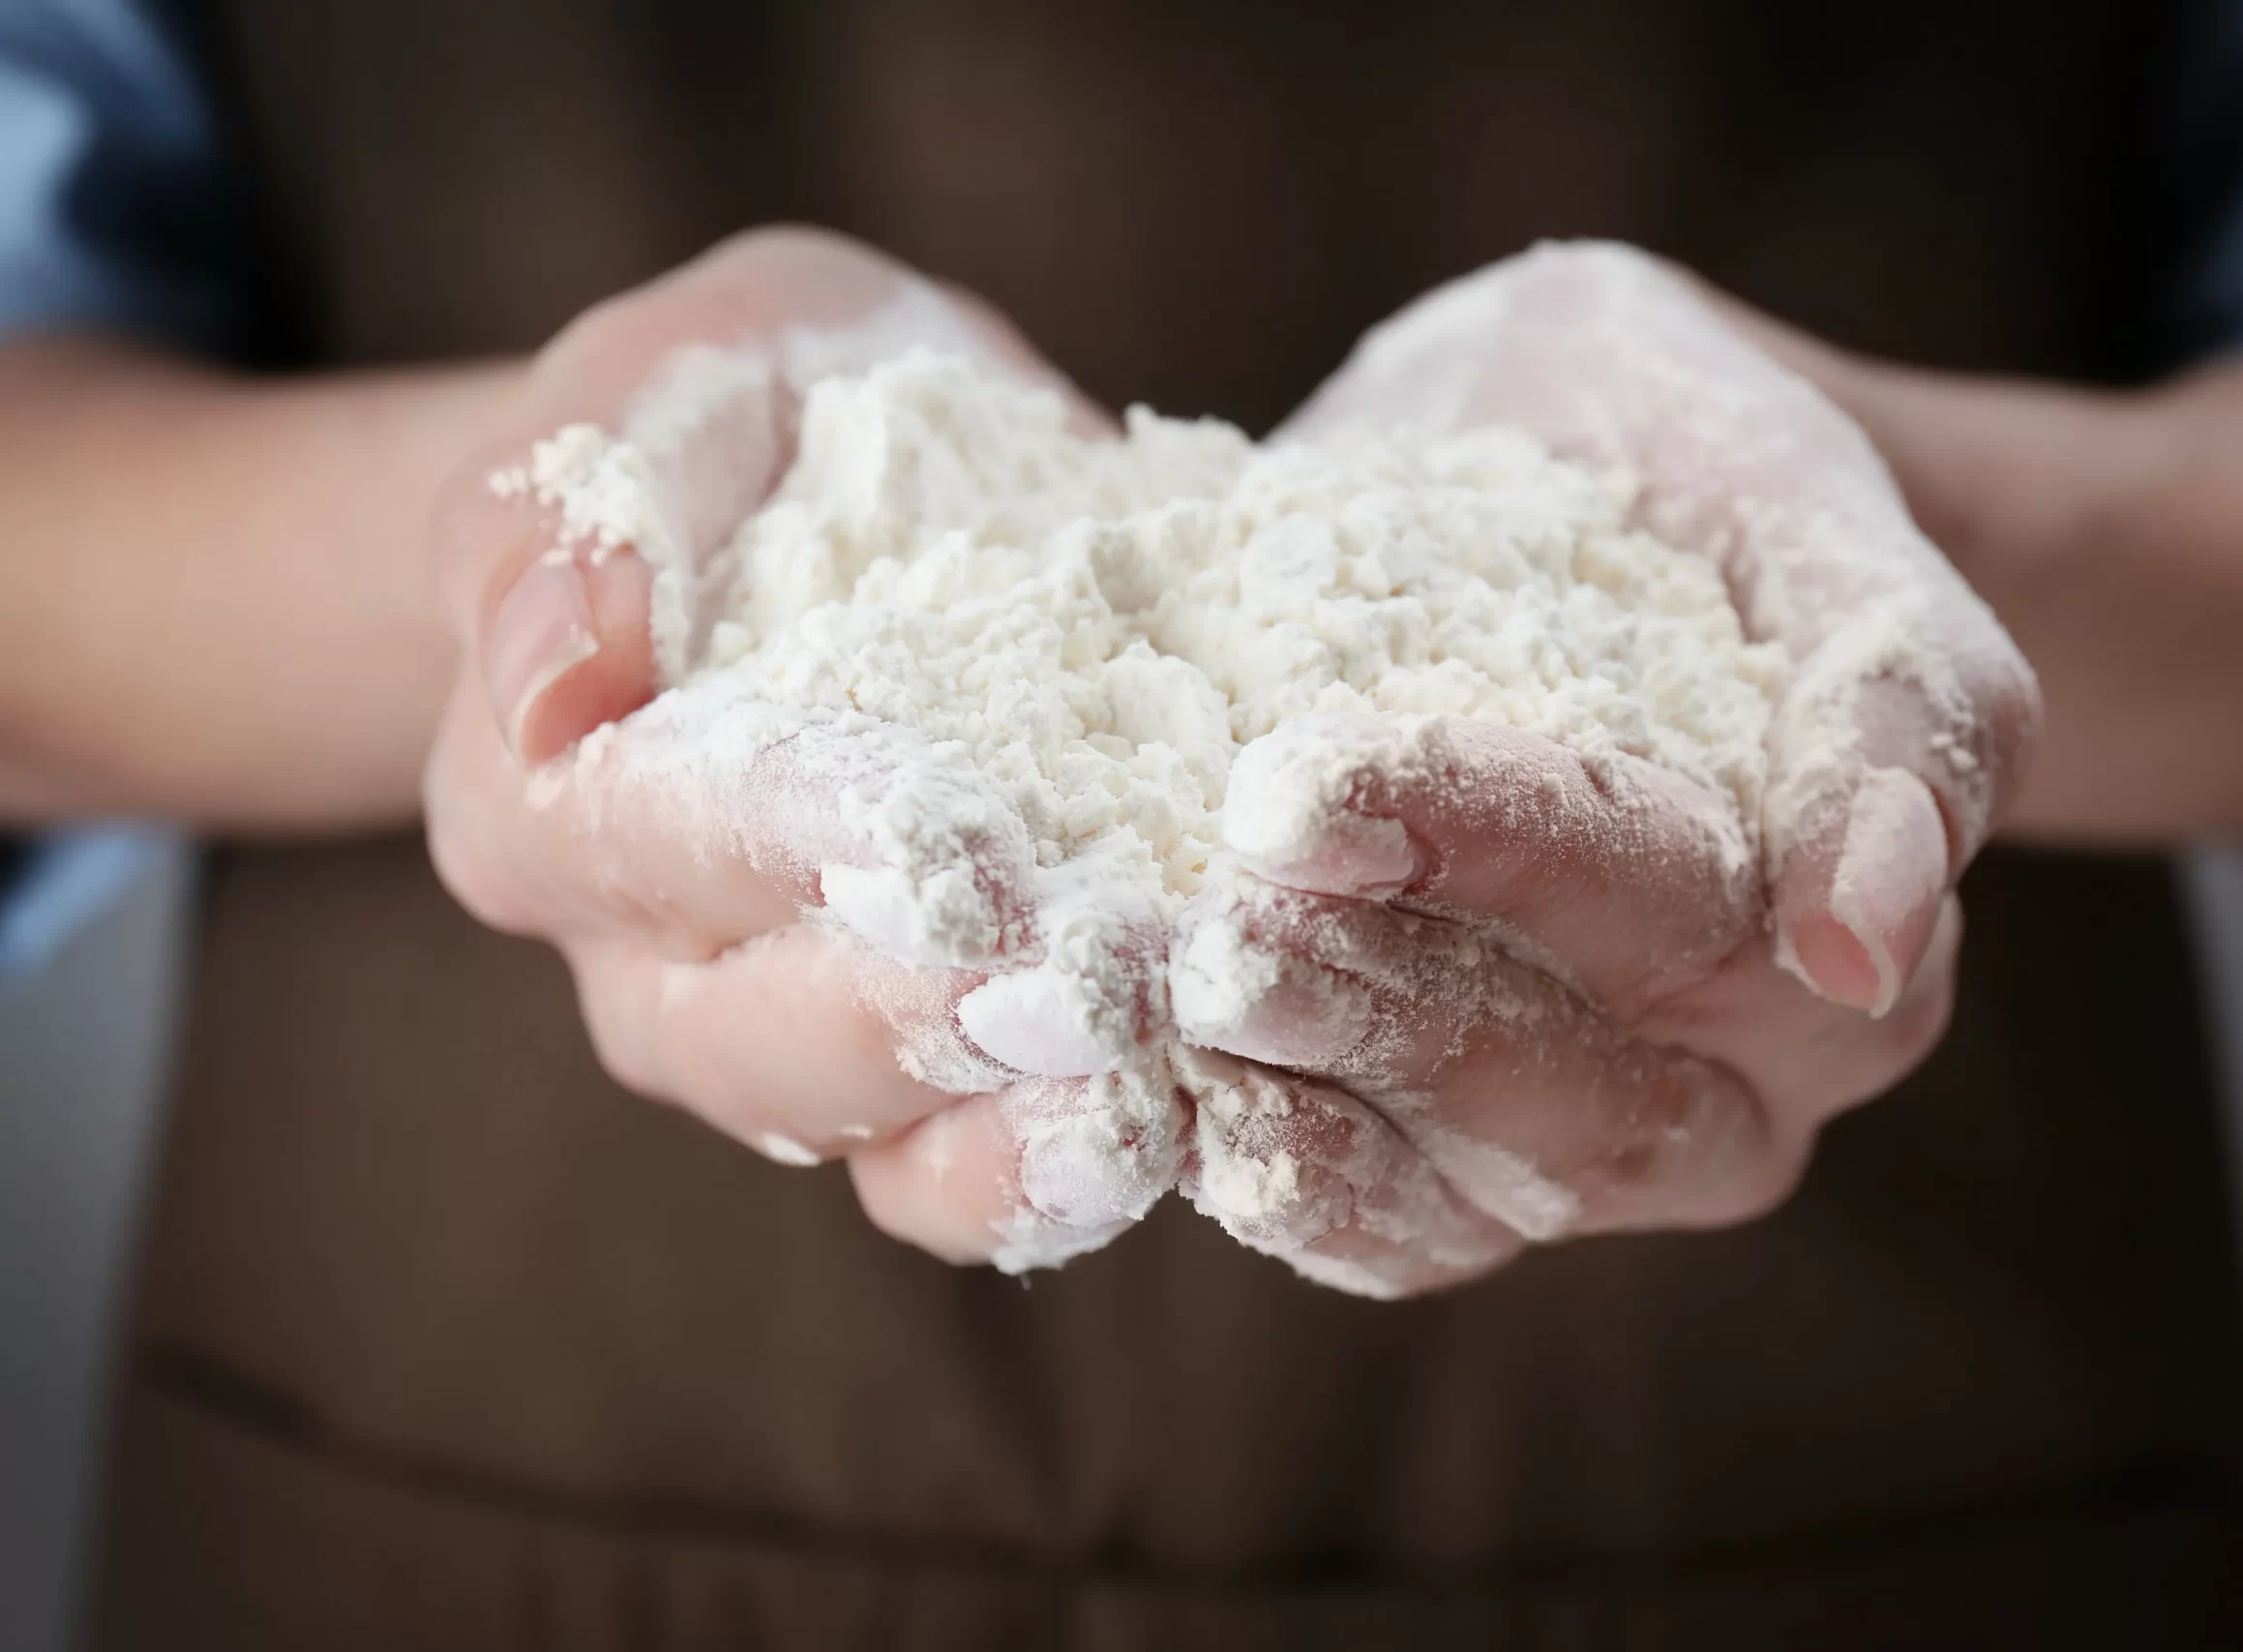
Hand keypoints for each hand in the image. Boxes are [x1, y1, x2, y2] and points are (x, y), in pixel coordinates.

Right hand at [424, 229, 1184, 1270]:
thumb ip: (575, 504)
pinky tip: (1169, 1125)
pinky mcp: (910, 1082)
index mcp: (538, 798)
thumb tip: (554, 684)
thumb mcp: (669, 380)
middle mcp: (641, 958)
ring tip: (1148, 1081)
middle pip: (754, 1035)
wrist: (862, 483)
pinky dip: (1054, 1170)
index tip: (950, 826)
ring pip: (862, 1135)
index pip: (643, 843)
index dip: (795, 841)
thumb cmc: (753, 417)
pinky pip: (954, 1176)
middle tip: (1088, 974)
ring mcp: (776, 1043)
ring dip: (1009, 1118)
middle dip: (925, 1010)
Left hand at [1122, 242, 2029, 1295]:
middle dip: (1392, 1011)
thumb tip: (1863, 945)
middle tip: (1219, 930)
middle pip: (1587, 1091)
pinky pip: (1410, 1233)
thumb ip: (1896, 707)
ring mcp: (1625, 1144)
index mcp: (1868, 931)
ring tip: (1182, 1011)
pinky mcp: (1490, 1174)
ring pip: (1493, 1189)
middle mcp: (1761, 1074)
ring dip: (1326, 1106)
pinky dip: (1298, 1183)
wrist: (1604, 487)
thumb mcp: (1816, 522)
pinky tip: (1189, 1110)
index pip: (1680, 909)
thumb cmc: (1713, 481)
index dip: (1495, 854)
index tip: (1305, 790)